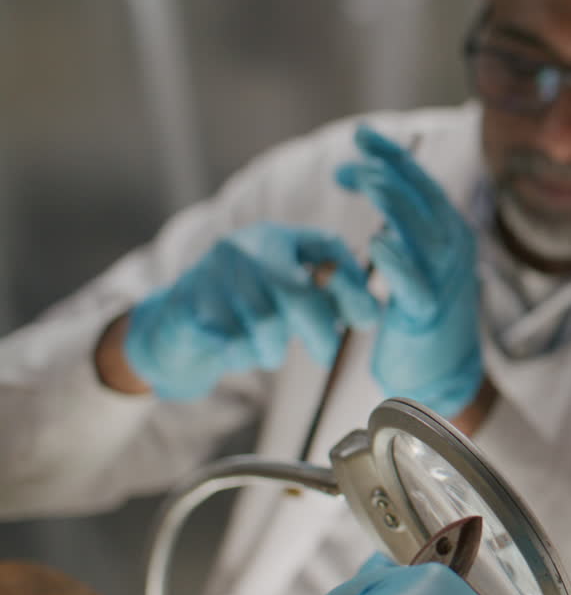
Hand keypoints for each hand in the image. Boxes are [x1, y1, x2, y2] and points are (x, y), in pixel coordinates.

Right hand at [125, 222, 377, 399]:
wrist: (173, 325)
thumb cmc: (244, 310)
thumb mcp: (284, 290)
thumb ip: (325, 294)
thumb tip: (373, 311)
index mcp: (275, 237)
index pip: (328, 248)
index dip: (354, 285)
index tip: (368, 318)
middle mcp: (245, 248)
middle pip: (299, 295)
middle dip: (321, 332)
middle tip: (329, 356)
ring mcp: (214, 274)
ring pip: (267, 325)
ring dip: (274, 351)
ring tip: (267, 353)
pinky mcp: (190, 306)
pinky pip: (233, 343)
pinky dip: (241, 357)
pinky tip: (234, 352)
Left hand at [335, 125, 482, 417]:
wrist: (443, 373)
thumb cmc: (424, 313)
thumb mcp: (419, 259)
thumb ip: (404, 224)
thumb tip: (378, 183)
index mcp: (451, 232)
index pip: (422, 183)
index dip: (393, 156)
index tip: (360, 135)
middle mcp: (453, 249)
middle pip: (424, 198)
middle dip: (388, 172)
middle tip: (350, 165)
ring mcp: (444, 281)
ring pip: (421, 232)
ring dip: (391, 202)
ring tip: (362, 181)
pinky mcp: (428, 314)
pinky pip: (414, 285)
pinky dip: (397, 262)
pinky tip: (377, 243)